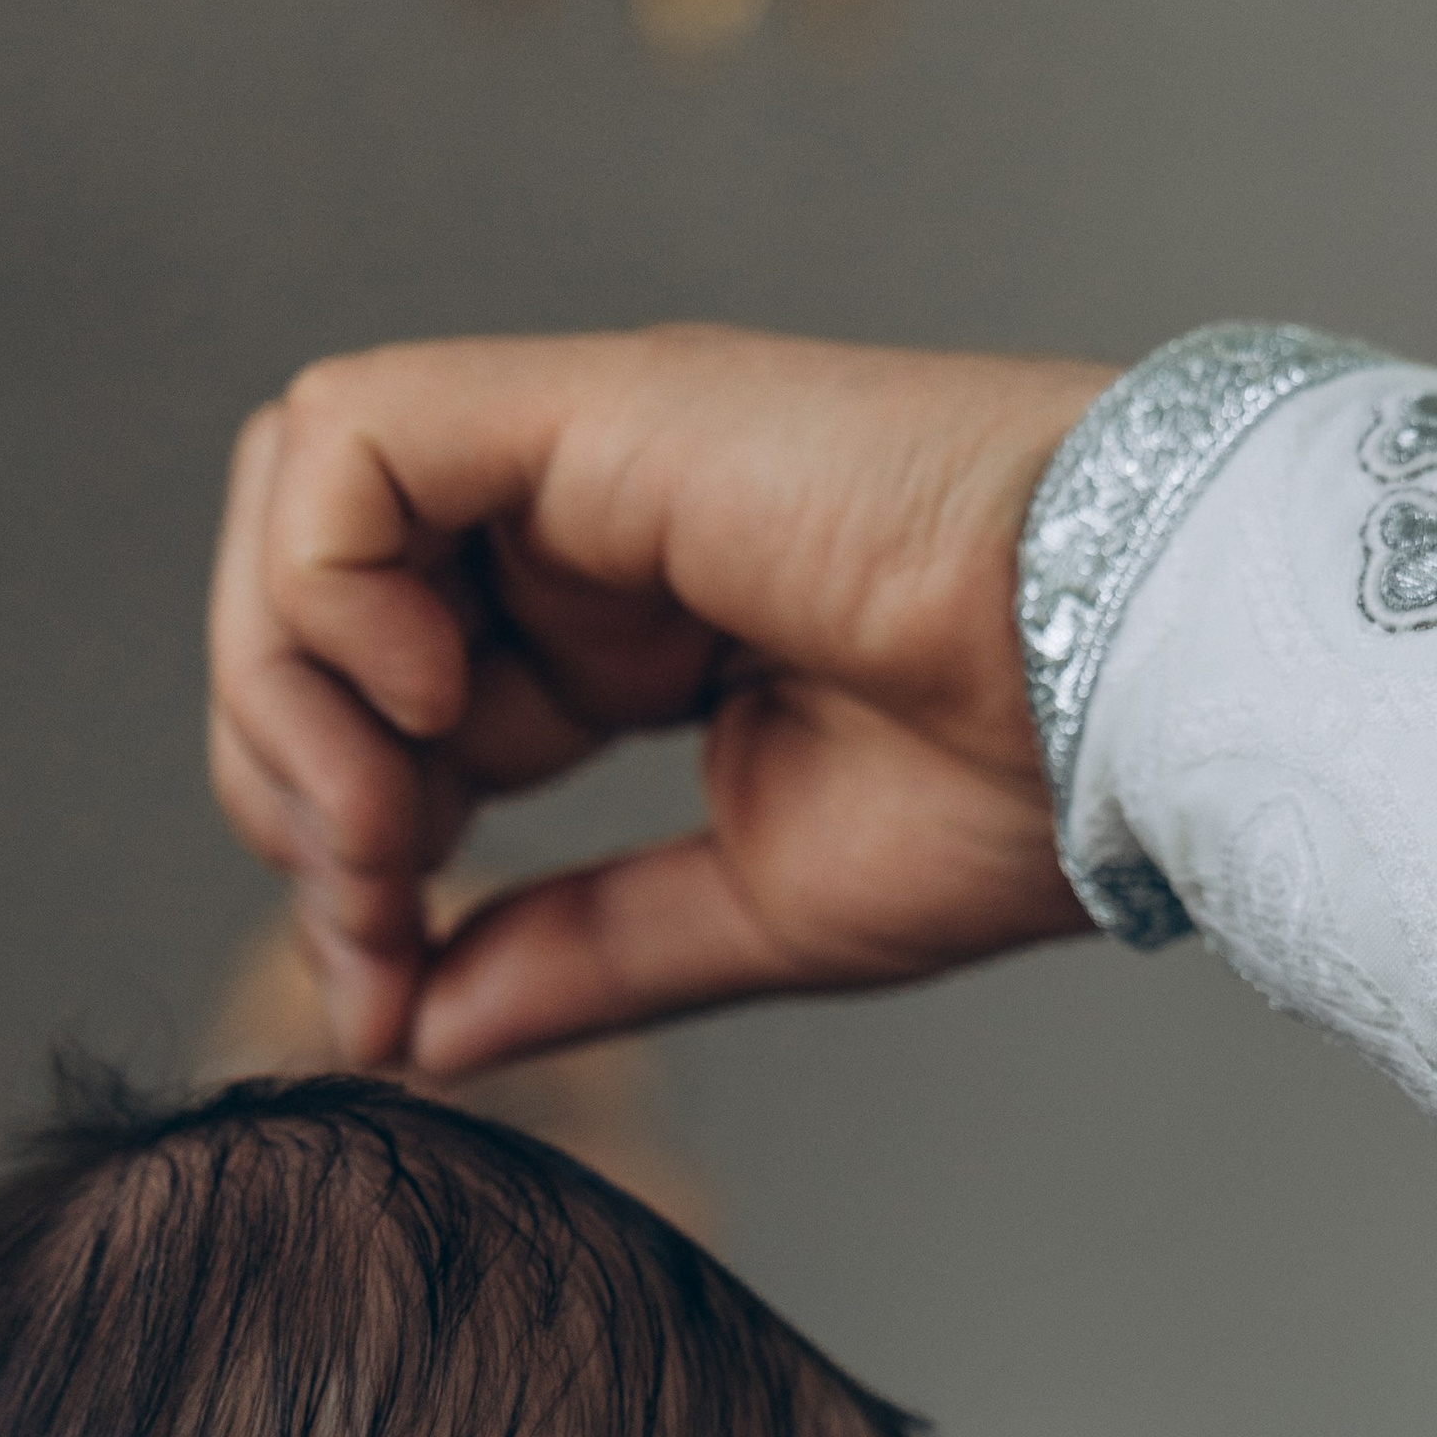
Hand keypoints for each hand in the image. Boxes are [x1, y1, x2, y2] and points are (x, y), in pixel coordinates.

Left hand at [208, 327, 1111, 1073]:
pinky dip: (327, 581)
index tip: (389, 980)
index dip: (344, 846)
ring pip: (303, 499)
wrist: (1147, 696)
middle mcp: (590, 523)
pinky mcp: (598, 404)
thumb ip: (576, 955)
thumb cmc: (1022, 793)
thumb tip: (411, 1032)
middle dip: (290, 769)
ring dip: (289, 683)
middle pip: (311, 594)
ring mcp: (588, 451)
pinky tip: (435, 705)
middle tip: (371, 907)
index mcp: (631, 629)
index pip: (392, 705)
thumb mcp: (749, 910)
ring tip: (392, 823)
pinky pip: (351, 442)